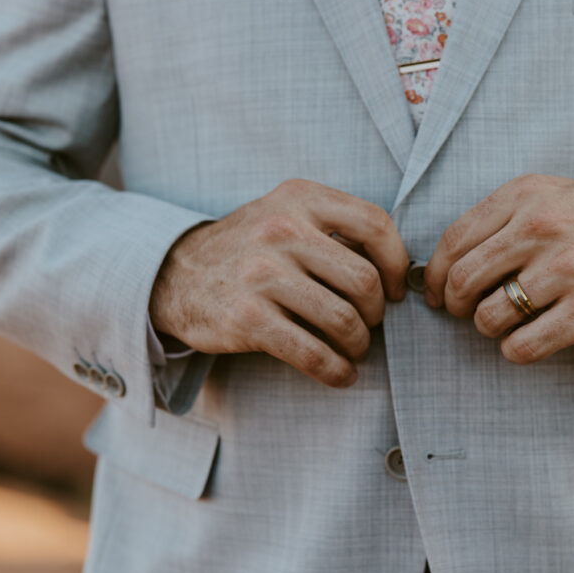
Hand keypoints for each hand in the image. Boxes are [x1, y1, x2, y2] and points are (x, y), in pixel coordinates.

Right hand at [149, 179, 409, 387]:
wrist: (175, 275)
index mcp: (300, 198)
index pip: (375, 224)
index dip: (397, 263)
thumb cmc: (249, 248)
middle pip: (364, 280)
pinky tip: (340, 374)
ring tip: (354, 349)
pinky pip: (312, 353)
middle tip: (369, 324)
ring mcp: (262, 274)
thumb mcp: (287, 213)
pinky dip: (336, 370)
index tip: (394, 289)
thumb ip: (335, 227)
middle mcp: (281, 230)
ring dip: (359, 344)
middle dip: (376, 312)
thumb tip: (398, 271)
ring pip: (343, 320)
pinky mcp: (247, 318)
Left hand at [422, 174, 573, 363]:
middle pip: (463, 281)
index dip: (435, 276)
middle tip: (466, 311)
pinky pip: (523, 346)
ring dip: (489, 327)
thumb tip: (444, 264)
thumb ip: (499, 219)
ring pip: (489, 317)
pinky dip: (516, 349)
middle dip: (456, 305)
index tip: (436, 293)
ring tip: (506, 321)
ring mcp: (567, 270)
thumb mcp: (548, 195)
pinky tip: (528, 338)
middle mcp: (542, 228)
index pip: (454, 241)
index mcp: (524, 196)